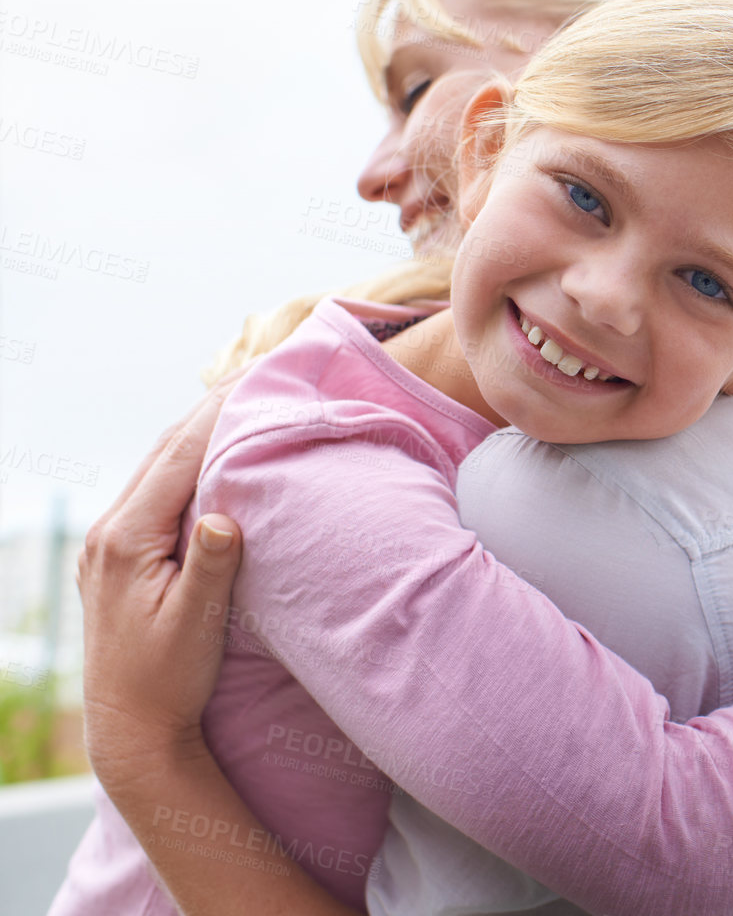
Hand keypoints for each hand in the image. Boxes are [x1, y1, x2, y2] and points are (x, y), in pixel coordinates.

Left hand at [77, 379, 245, 782]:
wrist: (131, 726)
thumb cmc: (169, 680)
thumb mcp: (196, 624)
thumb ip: (211, 565)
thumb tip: (223, 512)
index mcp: (126, 541)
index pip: (177, 460)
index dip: (216, 415)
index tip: (254, 379)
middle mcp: (110, 533)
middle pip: (163, 452)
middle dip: (208, 411)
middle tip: (255, 374)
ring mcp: (110, 544)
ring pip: (157, 468)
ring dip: (197, 433)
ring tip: (240, 401)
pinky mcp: (120, 556)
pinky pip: (155, 491)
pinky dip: (186, 463)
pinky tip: (212, 456)